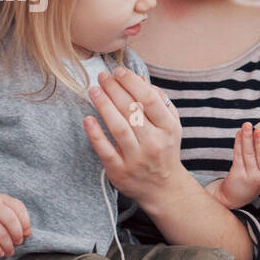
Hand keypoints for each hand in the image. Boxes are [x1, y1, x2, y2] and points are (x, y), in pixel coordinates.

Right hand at [0, 190, 31, 257]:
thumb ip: (14, 216)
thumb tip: (28, 234)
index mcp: (1, 198)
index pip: (20, 210)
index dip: (26, 224)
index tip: (26, 234)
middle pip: (12, 222)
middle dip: (17, 236)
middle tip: (18, 243)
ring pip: (1, 234)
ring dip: (8, 246)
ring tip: (9, 251)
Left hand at [83, 67, 184, 206]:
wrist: (164, 188)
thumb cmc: (164, 149)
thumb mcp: (171, 125)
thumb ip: (160, 102)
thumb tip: (140, 80)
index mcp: (168, 128)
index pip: (149, 99)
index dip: (132, 82)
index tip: (118, 71)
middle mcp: (154, 143)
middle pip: (131, 110)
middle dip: (114, 89)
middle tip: (102, 77)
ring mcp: (136, 158)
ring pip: (118, 127)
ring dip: (104, 106)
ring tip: (93, 90)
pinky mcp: (120, 171)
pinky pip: (105, 150)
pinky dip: (96, 134)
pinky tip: (88, 119)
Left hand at [207, 122, 259, 208]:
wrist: (235, 196)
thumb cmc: (254, 178)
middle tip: (259, 130)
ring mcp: (250, 176)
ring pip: (248, 154)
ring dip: (247, 138)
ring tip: (246, 125)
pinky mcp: (237, 175)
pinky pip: (238, 156)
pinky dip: (238, 143)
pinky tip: (239, 134)